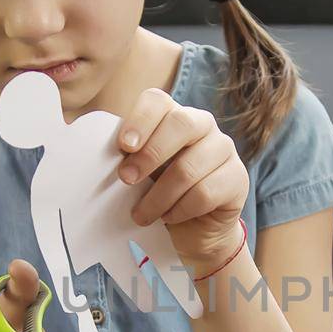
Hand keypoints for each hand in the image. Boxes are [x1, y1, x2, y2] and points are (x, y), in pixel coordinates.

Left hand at [115, 89, 248, 276]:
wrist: (197, 230)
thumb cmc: (162, 195)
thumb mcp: (142, 172)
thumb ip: (128, 158)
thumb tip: (94, 156)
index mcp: (173, 116)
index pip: (158, 101)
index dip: (140, 119)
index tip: (123, 146)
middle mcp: (203, 125)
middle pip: (181, 124)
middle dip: (149, 154)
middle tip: (126, 179)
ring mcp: (224, 150)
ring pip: (189, 167)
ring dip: (158, 197)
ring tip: (142, 214)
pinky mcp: (238, 178)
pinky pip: (205, 193)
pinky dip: (180, 210)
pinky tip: (169, 217)